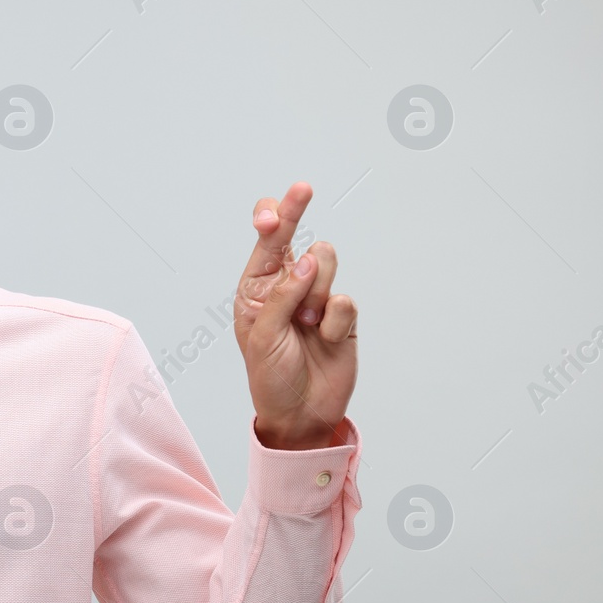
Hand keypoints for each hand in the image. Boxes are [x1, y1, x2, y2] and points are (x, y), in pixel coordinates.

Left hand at [233, 182, 356, 449]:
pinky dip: (334, 320)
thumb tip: (307, 260)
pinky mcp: (343, 316)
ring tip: (305, 324)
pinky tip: (324, 340)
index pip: (266, 241)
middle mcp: (287, 285)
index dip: (273, 218)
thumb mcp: (262, 336)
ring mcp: (317, 298)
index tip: (275, 211)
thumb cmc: (270, 376)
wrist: (301, 413)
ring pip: (327, 262)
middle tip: (302, 189)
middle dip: (296, 212)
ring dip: (315, 292)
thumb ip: (282, 296)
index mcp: (257, 287)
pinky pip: (345, 300)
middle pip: (298, 237)